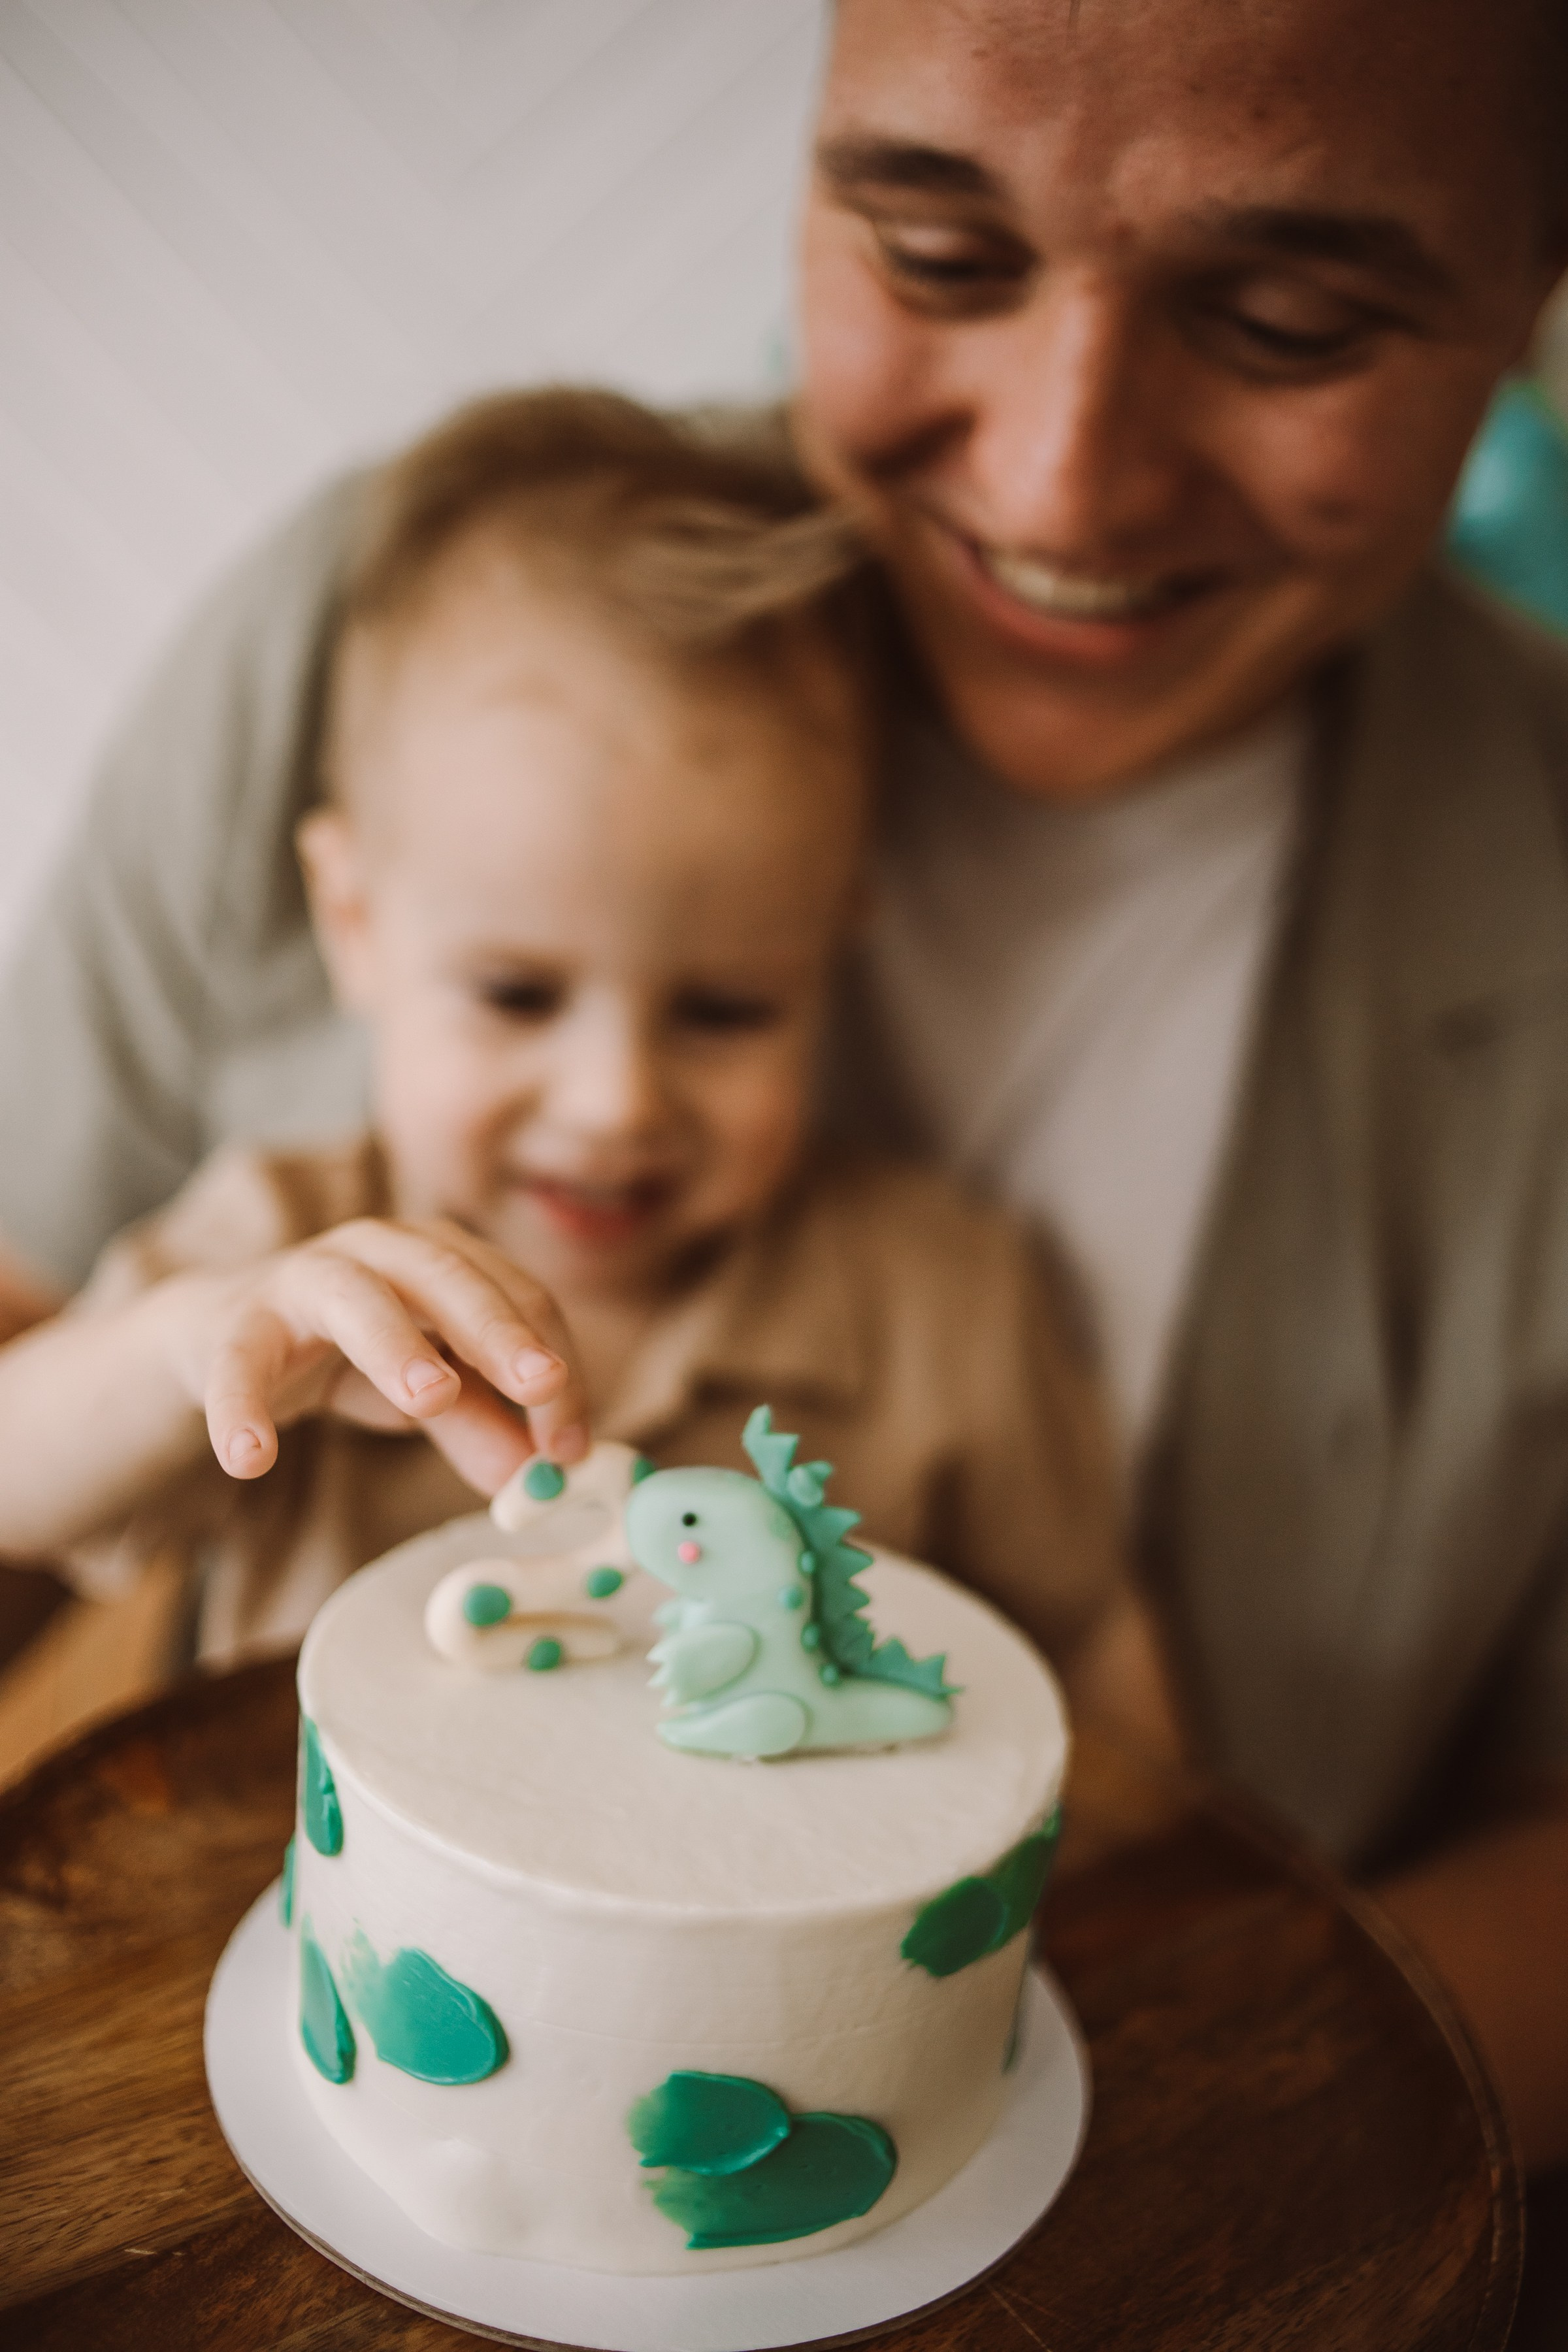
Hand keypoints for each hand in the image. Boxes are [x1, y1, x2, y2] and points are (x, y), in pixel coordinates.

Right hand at [162, 1217, 588, 1494]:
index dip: (556, 1366)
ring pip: (354, 1299)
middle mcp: (380, 1250)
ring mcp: (305, 1279)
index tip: (573, 1446)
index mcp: (443, 1258)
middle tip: (541, 1384)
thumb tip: (544, 1479)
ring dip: (395, 1345)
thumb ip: (482, 1426)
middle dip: (499, 1330)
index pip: (520, 1299)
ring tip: (432, 1397)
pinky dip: (244, 1410)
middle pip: (448, 1278)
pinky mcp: (237, 1325)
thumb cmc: (349, 1353)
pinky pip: (241, 1366)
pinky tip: (252, 1460)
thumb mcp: (425, 1392)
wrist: (223, 1335)